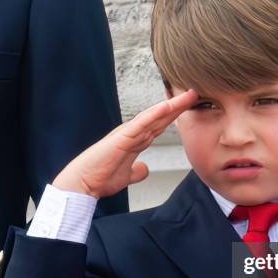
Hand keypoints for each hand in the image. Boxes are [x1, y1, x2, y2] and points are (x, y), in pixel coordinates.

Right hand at [53, 89, 197, 197]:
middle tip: (194, 93)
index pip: (159, 125)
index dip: (174, 116)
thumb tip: (145, 169)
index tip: (189, 108)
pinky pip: (141, 124)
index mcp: (134, 141)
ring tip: (188, 95)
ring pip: (154, 116)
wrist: (82, 184)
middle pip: (160, 117)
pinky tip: (166, 107)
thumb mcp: (126, 176)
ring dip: (171, 106)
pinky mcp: (121, 138)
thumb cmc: (99, 178)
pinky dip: (154, 115)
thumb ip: (136, 171)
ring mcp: (127, 134)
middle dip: (178, 106)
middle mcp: (132, 133)